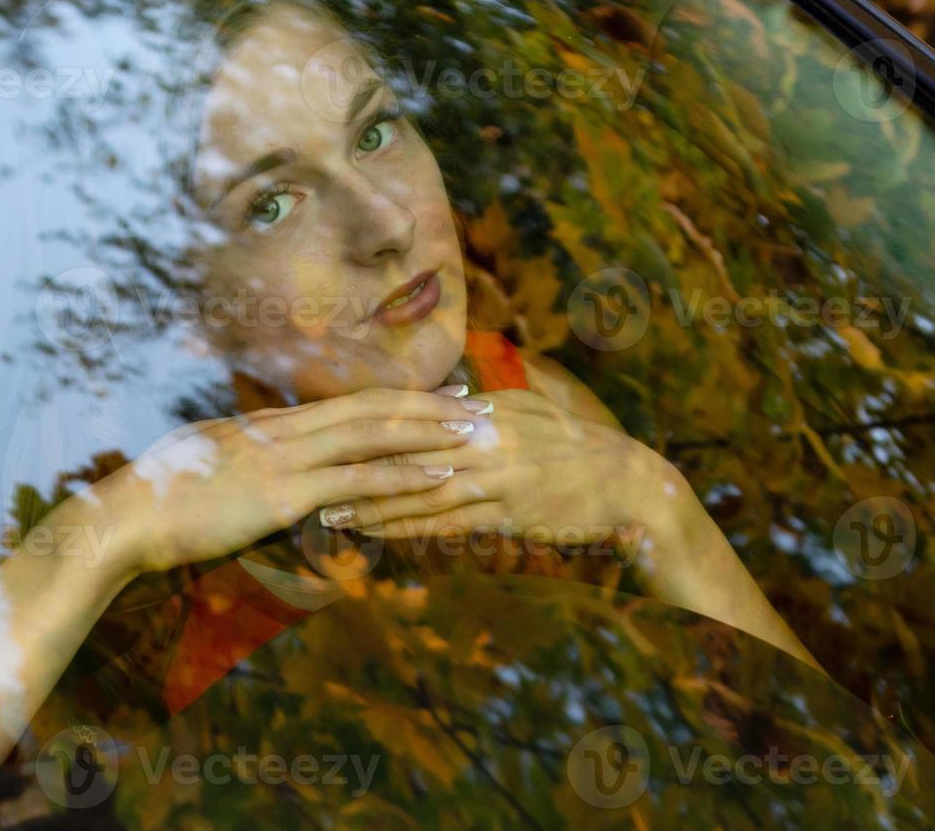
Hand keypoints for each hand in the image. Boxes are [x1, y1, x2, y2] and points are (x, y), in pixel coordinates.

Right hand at [90, 387, 491, 576]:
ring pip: (374, 432)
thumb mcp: (209, 470)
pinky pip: (356, 479)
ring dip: (430, 429)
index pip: (348, 404)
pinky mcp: (284, 493)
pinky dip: (403, 474)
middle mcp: (284, 429)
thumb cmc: (158, 503)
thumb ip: (246, 465)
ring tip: (476, 429)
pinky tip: (440, 475)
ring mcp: (285, 457)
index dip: (398, 399)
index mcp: (268, 424)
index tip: (439, 395)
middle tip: (480, 402)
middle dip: (429, 403)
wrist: (123, 518)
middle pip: (372, 406)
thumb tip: (265, 472)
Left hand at [344, 388, 694, 550]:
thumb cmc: (576, 447)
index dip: (366, 426)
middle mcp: (482, 437)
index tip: (325, 432)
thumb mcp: (529, 413)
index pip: (413, 416)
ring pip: (417, 490)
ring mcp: (493, 475)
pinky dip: (406, 528)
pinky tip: (376, 535)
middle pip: (405, 451)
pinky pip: (445, 522)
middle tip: (308, 473)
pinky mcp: (505, 511)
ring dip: (369, 503)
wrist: (626, 482)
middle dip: (353, 463)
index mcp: (484, 410)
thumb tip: (445, 398)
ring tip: (327, 511)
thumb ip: (483, 405)